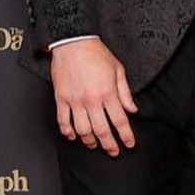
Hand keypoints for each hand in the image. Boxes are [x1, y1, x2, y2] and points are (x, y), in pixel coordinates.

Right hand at [50, 38, 136, 155]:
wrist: (73, 42)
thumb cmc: (95, 53)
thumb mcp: (118, 70)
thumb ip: (125, 92)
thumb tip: (132, 109)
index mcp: (107, 93)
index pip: (120, 121)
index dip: (126, 136)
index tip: (129, 144)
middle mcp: (91, 100)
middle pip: (102, 130)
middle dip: (109, 145)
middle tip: (113, 151)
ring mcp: (75, 101)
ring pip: (82, 130)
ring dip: (89, 141)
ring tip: (94, 144)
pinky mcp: (61, 98)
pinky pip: (63, 121)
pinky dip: (67, 132)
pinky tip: (72, 136)